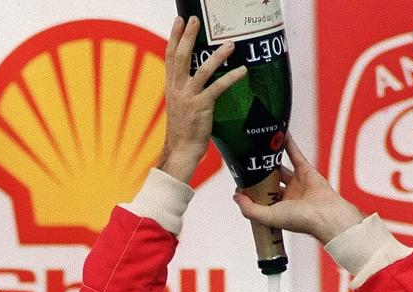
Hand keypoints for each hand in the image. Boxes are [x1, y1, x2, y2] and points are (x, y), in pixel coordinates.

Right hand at [158, 17, 244, 183]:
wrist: (180, 151)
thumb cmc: (182, 131)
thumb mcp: (179, 106)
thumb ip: (184, 91)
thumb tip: (192, 80)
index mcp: (171, 87)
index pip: (170, 57)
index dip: (174, 38)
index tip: (178, 21)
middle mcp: (177, 89)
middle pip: (181, 56)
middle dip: (188, 36)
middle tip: (195, 19)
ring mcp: (189, 97)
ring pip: (202, 69)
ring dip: (217, 55)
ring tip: (230, 43)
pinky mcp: (202, 107)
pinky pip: (218, 88)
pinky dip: (231, 78)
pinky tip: (242, 70)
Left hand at [232, 136, 365, 242]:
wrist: (325, 215)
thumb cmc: (299, 220)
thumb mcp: (267, 218)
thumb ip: (249, 209)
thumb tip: (236, 197)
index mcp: (279, 210)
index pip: (261, 198)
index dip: (251, 191)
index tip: (239, 182)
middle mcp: (288, 197)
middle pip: (269, 182)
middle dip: (259, 174)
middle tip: (247, 163)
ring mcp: (297, 183)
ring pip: (281, 168)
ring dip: (272, 158)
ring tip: (260, 148)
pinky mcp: (307, 171)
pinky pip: (295, 155)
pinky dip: (288, 145)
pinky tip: (280, 135)